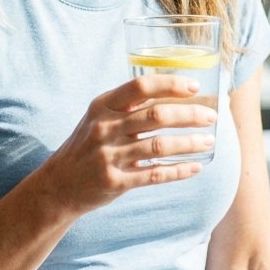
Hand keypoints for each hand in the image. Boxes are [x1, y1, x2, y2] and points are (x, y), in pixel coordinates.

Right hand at [40, 75, 217, 213]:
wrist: (58, 185)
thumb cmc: (86, 145)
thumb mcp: (98, 118)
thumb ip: (127, 106)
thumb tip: (171, 93)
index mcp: (103, 106)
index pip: (141, 86)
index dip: (171, 84)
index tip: (196, 86)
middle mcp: (105, 128)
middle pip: (156, 116)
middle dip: (190, 114)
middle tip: (211, 116)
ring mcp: (109, 156)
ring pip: (160, 146)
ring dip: (189, 143)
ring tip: (209, 141)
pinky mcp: (115, 182)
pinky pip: (155, 175)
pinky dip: (179, 170)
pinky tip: (196, 167)